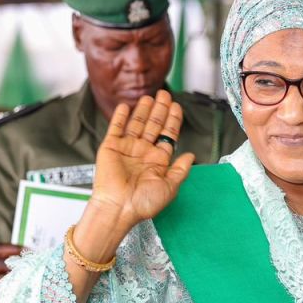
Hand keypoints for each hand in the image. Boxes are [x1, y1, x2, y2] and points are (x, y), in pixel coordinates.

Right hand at [88, 90, 195, 233]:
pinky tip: (126, 106)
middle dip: (160, 110)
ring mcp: (127, 149)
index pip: (168, 135)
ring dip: (143, 110)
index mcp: (158, 161)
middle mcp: (143, 153)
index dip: (173, 121)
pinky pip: (116, 128)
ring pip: (137, 124)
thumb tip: (191, 156)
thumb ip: (180, 170)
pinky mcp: (111, 147)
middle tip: (165, 94)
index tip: (177, 107)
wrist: (118, 208)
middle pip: (154, 126)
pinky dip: (121, 117)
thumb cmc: (144, 203)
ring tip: (150, 97)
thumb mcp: (170, 187)